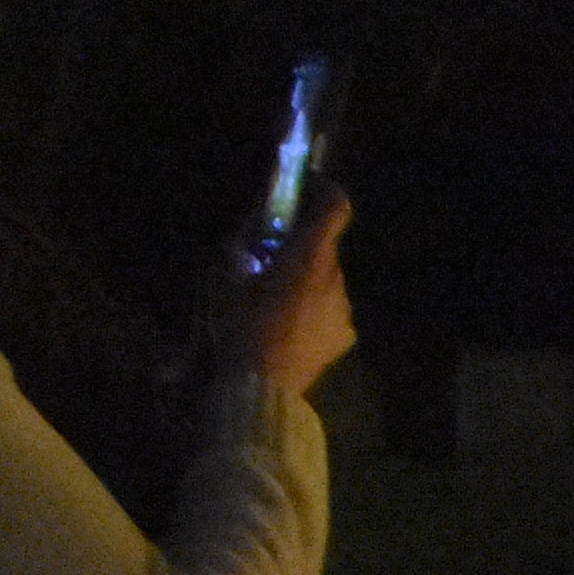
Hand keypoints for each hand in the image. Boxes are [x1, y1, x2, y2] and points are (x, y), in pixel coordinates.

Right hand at [239, 191, 356, 402]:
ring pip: (328, 283)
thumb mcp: (227, 279)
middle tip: (274, 260)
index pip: (337, 208)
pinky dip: (315, 313)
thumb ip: (240, 248)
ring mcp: (344, 308)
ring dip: (308, 284)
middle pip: (326, 249)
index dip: (326, 192)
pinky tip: (290, 331)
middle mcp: (336, 277)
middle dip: (303, 249)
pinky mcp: (345, 336)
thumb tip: (244, 233)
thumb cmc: (240, 326)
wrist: (260, 385)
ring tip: (278, 305)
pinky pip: (331, 313)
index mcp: (310, 256)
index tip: (309, 189)